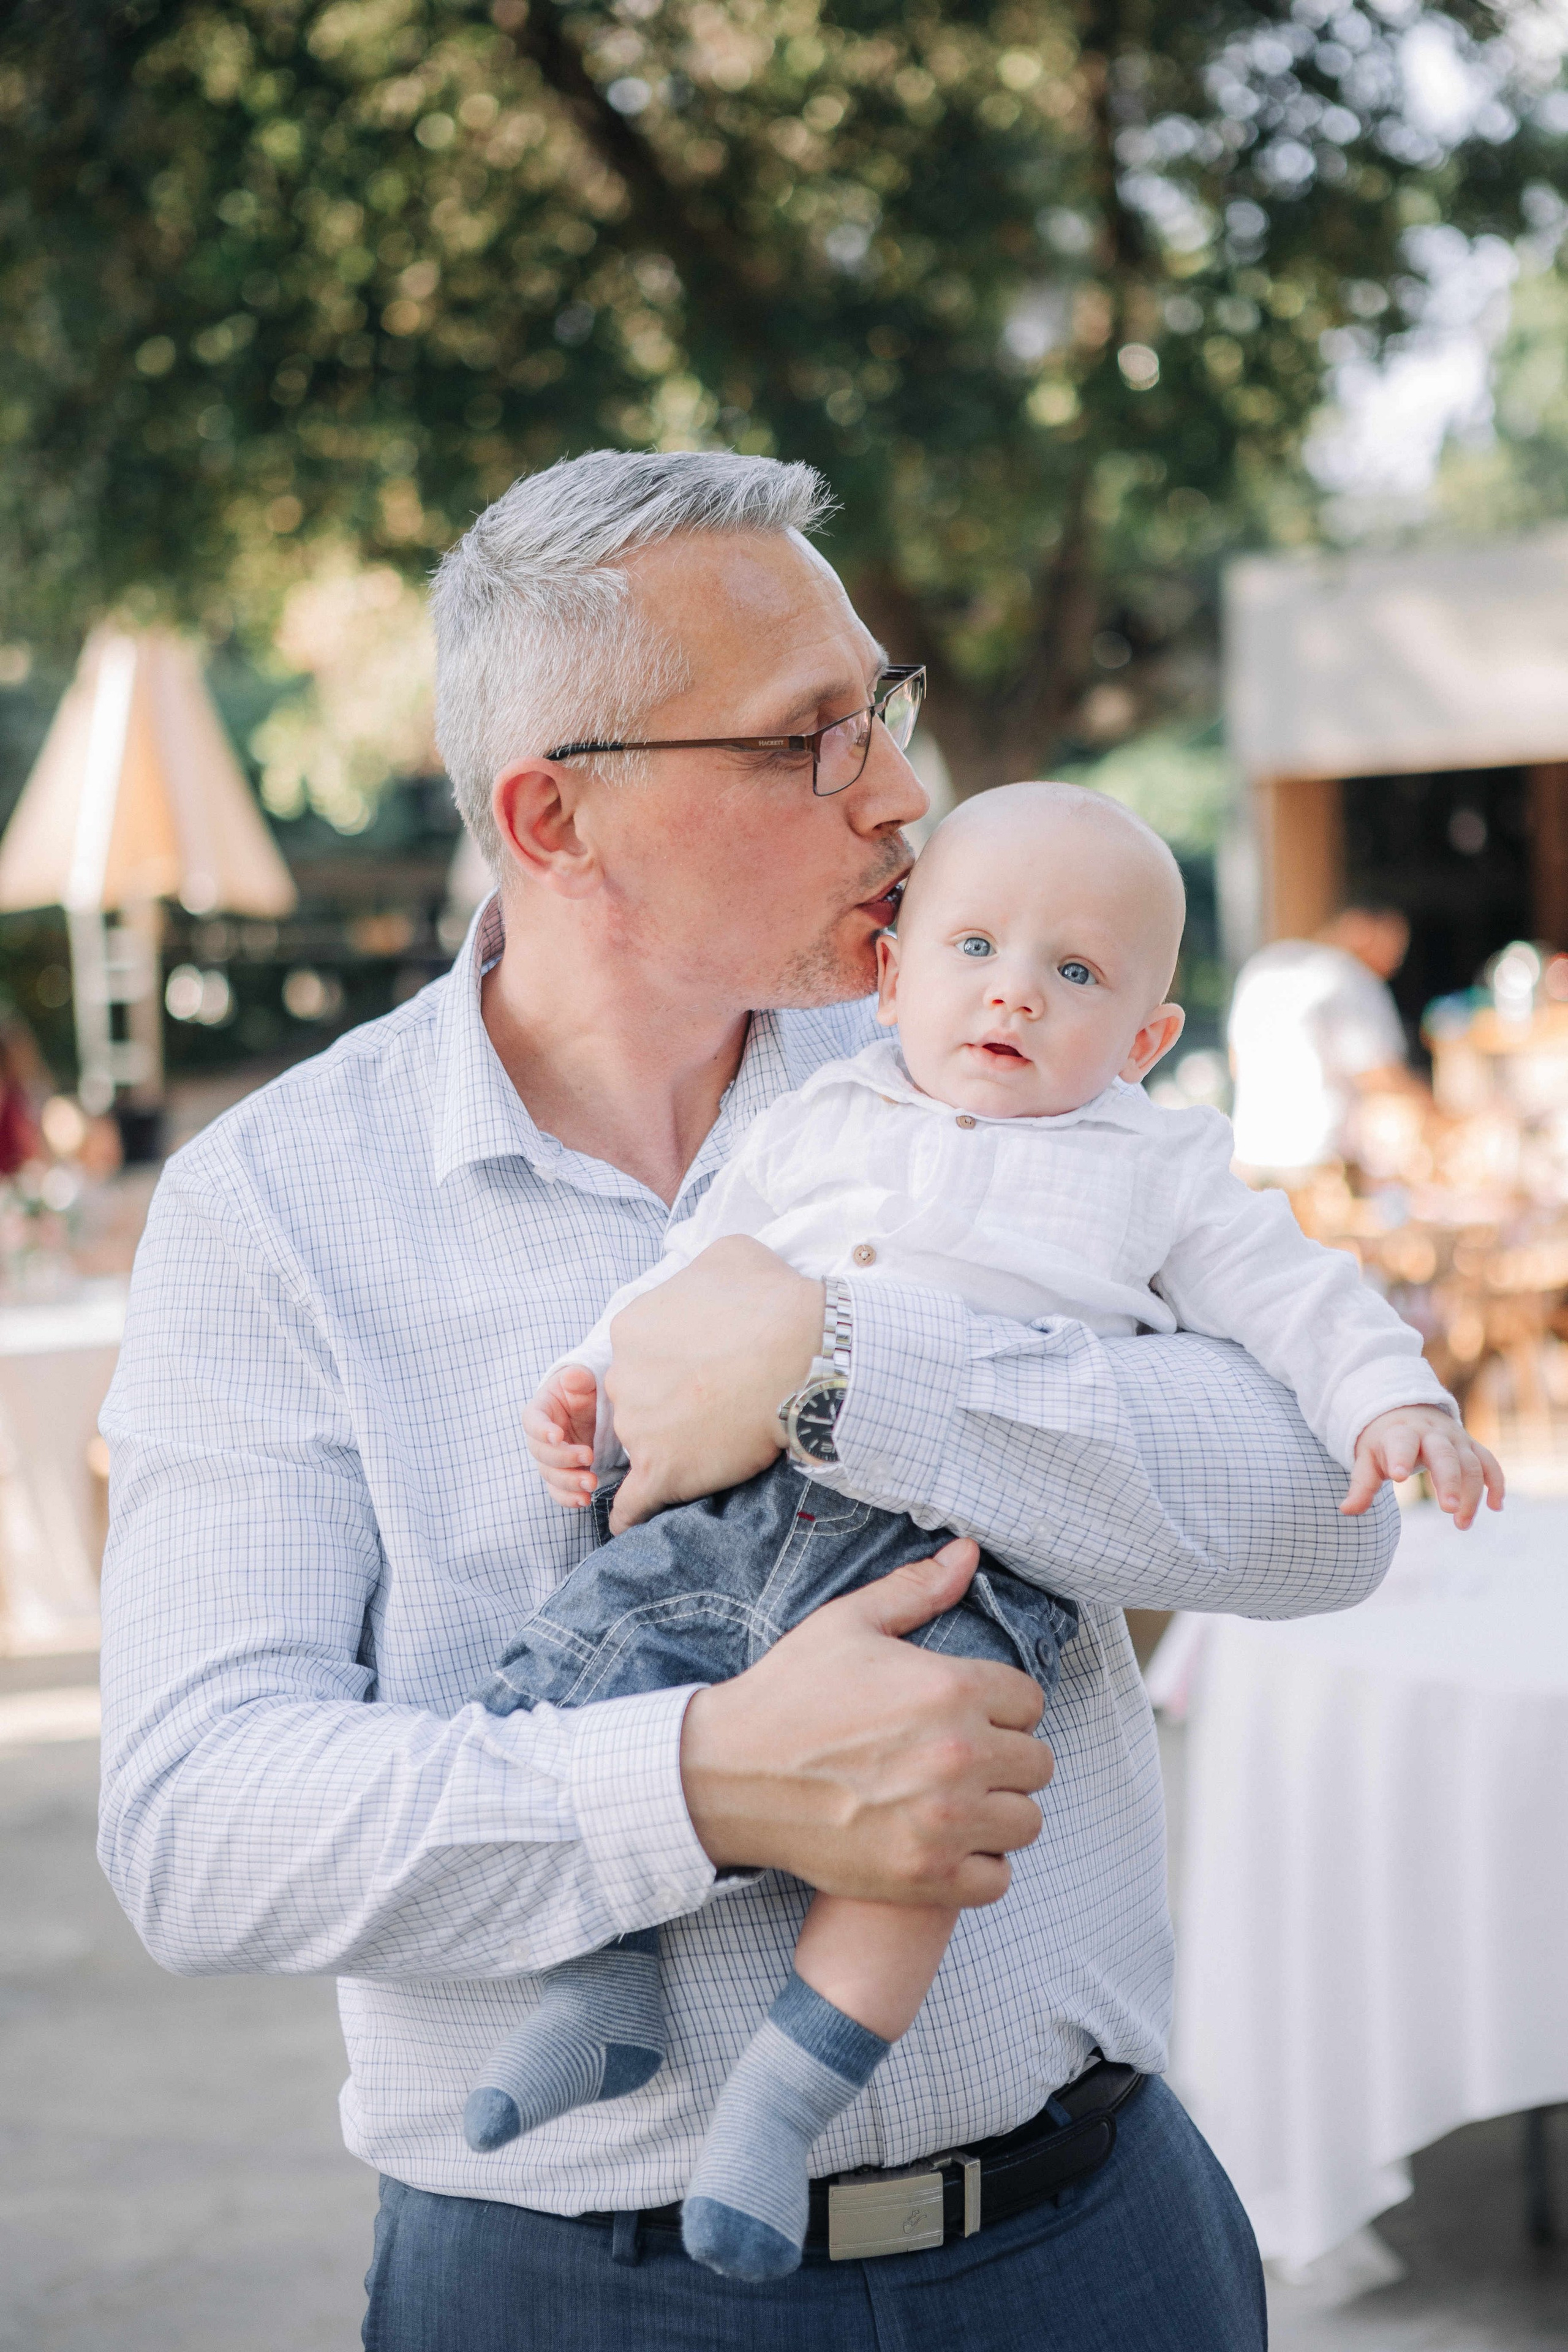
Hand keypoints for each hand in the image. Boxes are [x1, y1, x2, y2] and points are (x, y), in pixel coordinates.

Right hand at [522, 1366, 599, 1508]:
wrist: (593, 1408)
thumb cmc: (584, 1390)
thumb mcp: (584, 1380)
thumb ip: (579, 1378)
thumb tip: (574, 1376)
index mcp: (540, 1411)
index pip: (533, 1423)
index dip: (542, 1430)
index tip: (558, 1435)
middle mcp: (541, 1438)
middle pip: (541, 1453)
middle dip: (563, 1459)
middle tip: (588, 1456)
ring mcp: (551, 1458)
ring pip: (550, 1475)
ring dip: (568, 1482)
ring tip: (591, 1484)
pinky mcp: (563, 1473)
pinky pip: (558, 1491)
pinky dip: (568, 1498)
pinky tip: (584, 1500)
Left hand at [604, 1235, 823, 1531]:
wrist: (806, 1356)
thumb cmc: (773, 1301)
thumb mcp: (729, 1254)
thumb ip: (698, 1271)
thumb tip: (706, 1285)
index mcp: (631, 1327)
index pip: (641, 1351)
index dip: (675, 1360)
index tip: (707, 1366)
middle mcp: (623, 1377)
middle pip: (638, 1396)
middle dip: (669, 1400)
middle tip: (718, 1402)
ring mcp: (640, 1428)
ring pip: (643, 1442)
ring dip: (669, 1447)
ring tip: (714, 1446)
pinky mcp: (662, 1472)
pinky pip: (632, 1505)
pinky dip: (631, 1515)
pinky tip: (632, 1522)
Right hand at [680, 1538, 1053, 1907]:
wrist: (729, 1774)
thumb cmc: (789, 1694)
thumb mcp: (847, 1624)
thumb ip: (917, 1590)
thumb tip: (969, 1553)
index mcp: (950, 1689)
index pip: (1030, 1701)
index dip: (1001, 1704)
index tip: (968, 1713)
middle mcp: (959, 1756)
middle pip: (1037, 1762)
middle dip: (1005, 1755)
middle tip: (961, 1757)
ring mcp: (945, 1823)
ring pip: (1025, 1821)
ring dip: (998, 1810)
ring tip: (958, 1799)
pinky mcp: (925, 1875)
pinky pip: (997, 1878)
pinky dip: (978, 1864)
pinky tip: (944, 1841)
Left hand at [1342, 1404, 1503, 1528]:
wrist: (1407, 1411)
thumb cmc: (1384, 1442)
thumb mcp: (1367, 1458)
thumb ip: (1361, 1485)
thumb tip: (1346, 1510)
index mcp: (1400, 1433)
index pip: (1401, 1442)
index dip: (1400, 1457)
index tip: (1398, 1476)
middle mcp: (1432, 1434)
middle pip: (1445, 1454)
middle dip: (1449, 1481)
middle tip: (1449, 1509)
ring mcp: (1456, 1439)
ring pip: (1471, 1463)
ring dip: (1472, 1494)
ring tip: (1461, 1523)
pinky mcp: (1471, 1447)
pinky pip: (1489, 1463)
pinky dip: (1496, 1483)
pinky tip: (1496, 1507)